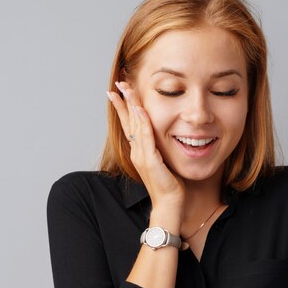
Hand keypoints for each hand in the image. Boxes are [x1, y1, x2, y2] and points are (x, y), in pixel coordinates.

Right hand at [107, 81, 184, 212]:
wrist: (169, 205)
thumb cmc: (169, 186)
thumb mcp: (163, 162)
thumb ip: (159, 149)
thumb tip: (163, 136)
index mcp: (139, 151)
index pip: (129, 124)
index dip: (124, 107)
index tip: (119, 91)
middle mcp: (137, 152)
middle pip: (128, 121)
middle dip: (123, 101)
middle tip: (119, 83)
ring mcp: (142, 157)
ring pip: (134, 126)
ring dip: (130, 106)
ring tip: (127, 89)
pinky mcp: (150, 162)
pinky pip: (146, 139)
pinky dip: (142, 124)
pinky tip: (141, 111)